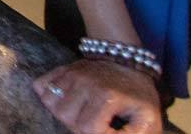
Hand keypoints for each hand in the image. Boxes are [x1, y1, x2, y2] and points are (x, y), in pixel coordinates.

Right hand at [34, 60, 160, 133]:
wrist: (129, 63)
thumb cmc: (140, 95)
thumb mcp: (149, 120)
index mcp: (107, 96)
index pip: (87, 129)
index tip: (109, 131)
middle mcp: (85, 83)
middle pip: (66, 117)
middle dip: (78, 127)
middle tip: (93, 125)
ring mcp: (71, 73)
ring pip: (50, 103)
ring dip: (63, 114)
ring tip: (79, 115)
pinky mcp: (62, 69)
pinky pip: (41, 86)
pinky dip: (48, 97)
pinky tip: (65, 102)